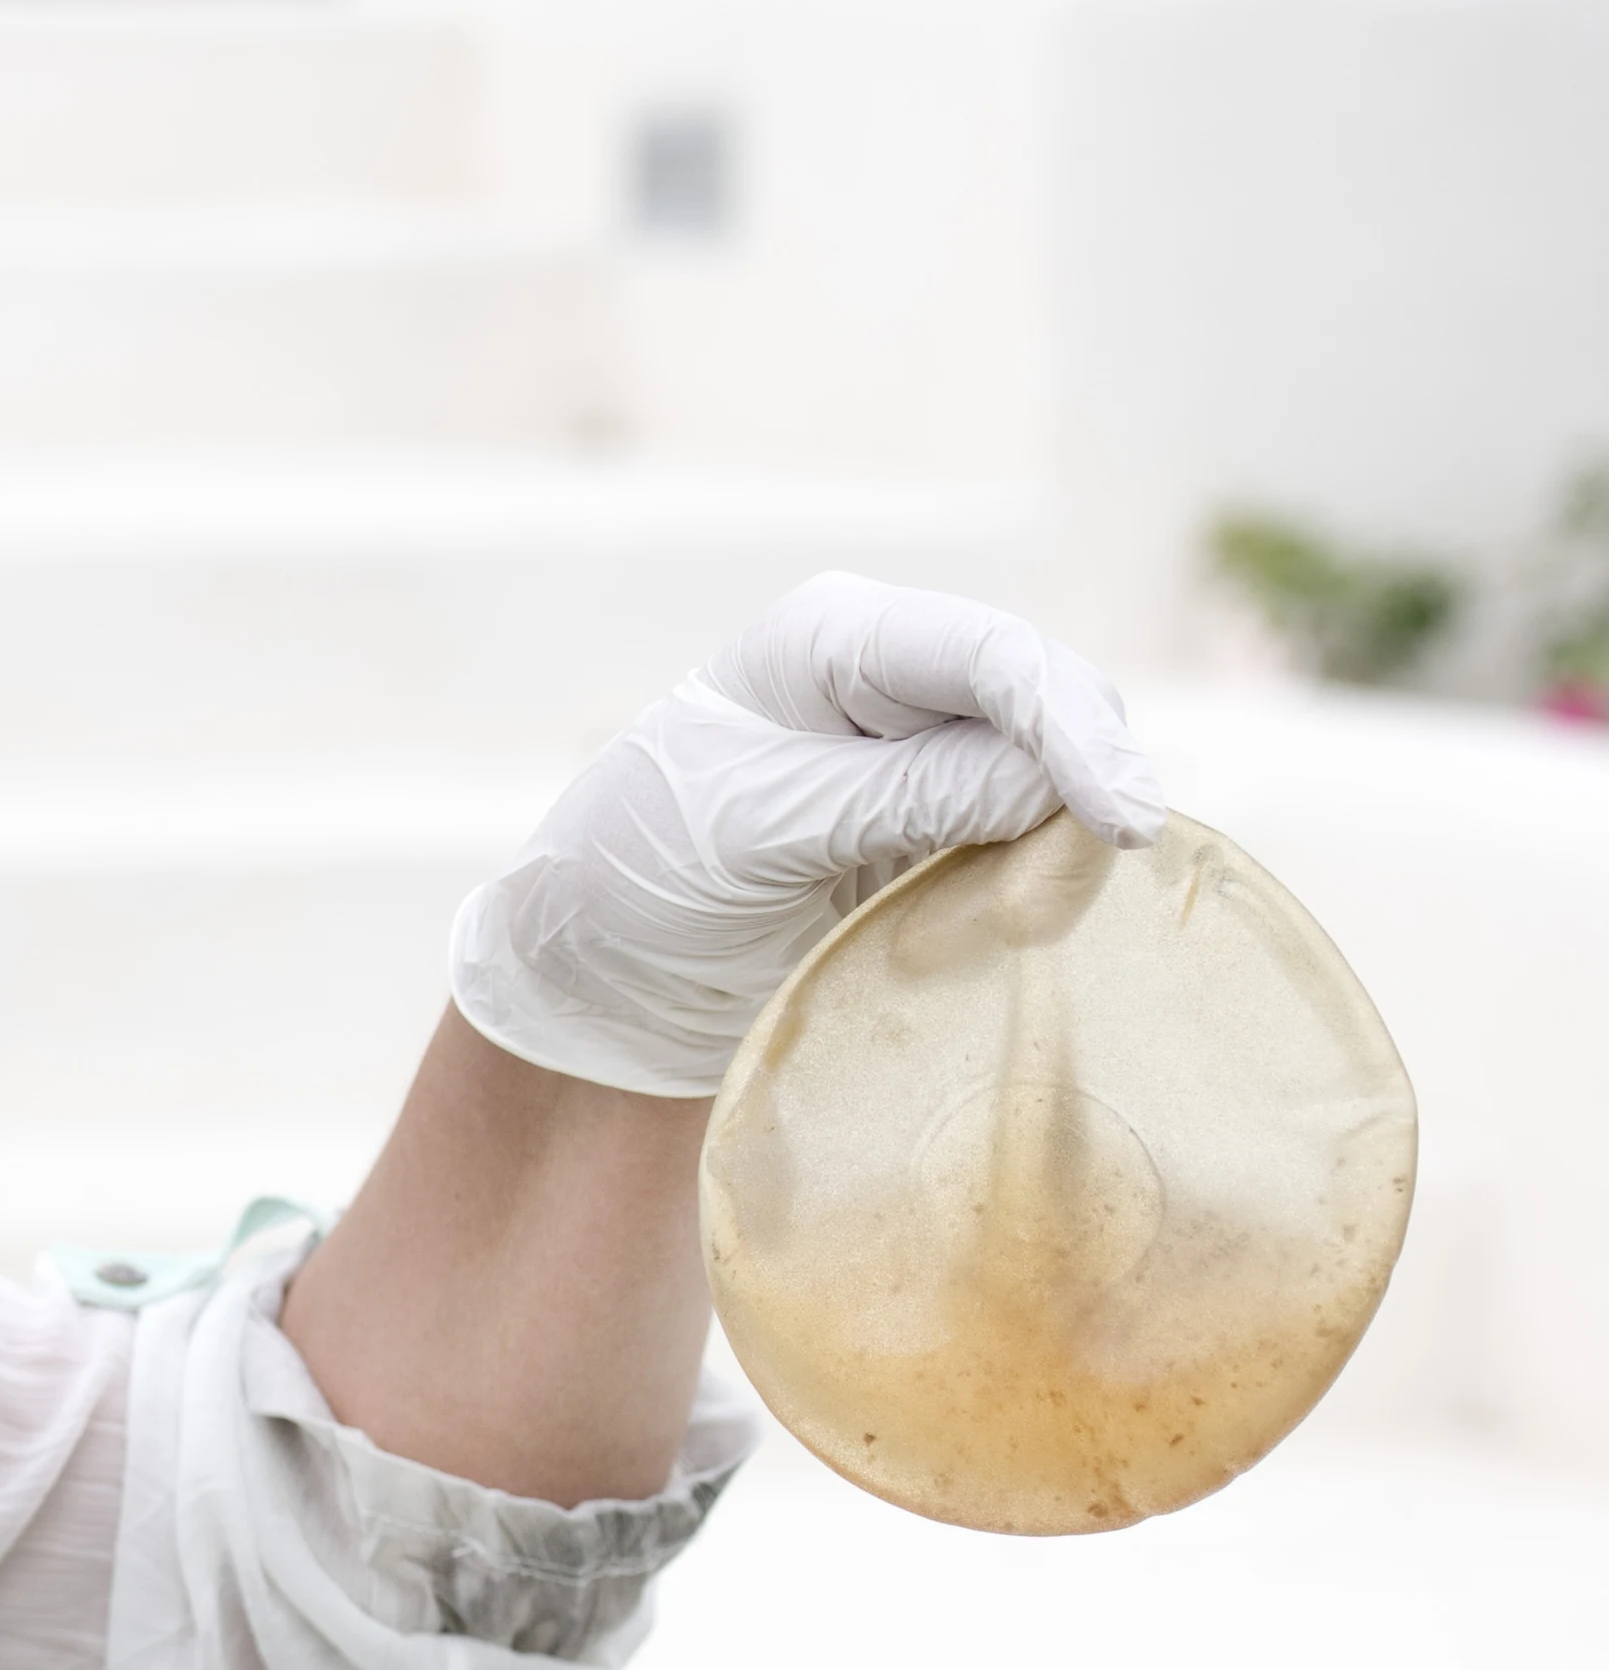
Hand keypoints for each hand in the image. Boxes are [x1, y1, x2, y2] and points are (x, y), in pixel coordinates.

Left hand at [446, 571, 1169, 1097]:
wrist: (596, 978)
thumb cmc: (642, 877)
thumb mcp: (755, 832)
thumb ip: (900, 801)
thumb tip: (1051, 786)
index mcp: (835, 638)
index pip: (991, 657)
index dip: (1073, 732)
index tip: (1125, 822)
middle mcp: (894, 677)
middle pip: (1048, 707)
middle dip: (1081, 792)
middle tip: (1065, 899)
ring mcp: (924, 755)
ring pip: (1054, 781)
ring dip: (1062, 850)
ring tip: (1027, 924)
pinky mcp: (937, 834)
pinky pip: (1025, 847)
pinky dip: (1033, 887)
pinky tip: (1015, 931)